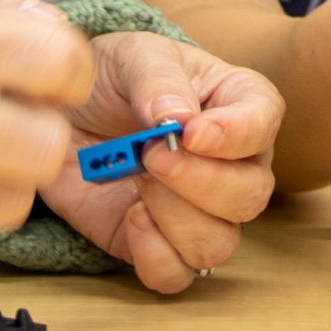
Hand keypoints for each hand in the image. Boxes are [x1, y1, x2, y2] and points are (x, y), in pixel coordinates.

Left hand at [37, 32, 282, 292]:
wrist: (66, 115)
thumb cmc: (112, 77)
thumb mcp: (132, 56)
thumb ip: (158, 81)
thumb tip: (178, 120)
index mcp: (237, 104)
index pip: (264, 122)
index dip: (236, 134)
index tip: (192, 134)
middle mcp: (233, 164)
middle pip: (249, 196)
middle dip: (198, 181)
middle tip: (148, 155)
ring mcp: (201, 211)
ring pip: (219, 242)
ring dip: (174, 217)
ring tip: (136, 180)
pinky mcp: (163, 245)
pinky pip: (178, 275)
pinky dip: (154, 255)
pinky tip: (130, 217)